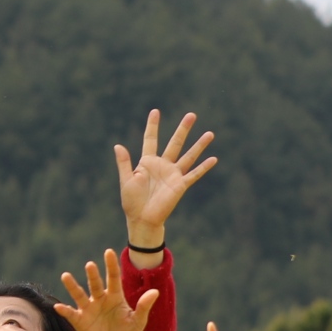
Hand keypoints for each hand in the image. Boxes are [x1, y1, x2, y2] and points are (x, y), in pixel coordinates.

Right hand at [55, 250, 160, 330]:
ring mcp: (89, 309)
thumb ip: (144, 306)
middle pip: (95, 284)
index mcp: (115, 296)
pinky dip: (64, 310)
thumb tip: (155, 292)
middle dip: (93, 275)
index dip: (111, 265)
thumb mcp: (138, 321)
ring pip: (79, 295)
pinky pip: (71, 314)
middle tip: (90, 265)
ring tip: (66, 276)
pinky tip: (58, 306)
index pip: (113, 278)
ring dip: (72, 286)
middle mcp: (100, 299)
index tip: (109, 252)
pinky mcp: (80, 320)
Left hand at [115, 109, 215, 251]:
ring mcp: (173, 174)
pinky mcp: (180, 185)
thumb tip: (118, 145)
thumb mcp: (126, 180)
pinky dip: (204, 167)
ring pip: (188, 156)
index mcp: (147, 162)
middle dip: (183, 129)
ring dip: (199, 145)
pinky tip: (214, 159)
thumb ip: (124, 163)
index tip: (155, 111)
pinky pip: (194, 174)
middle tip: (191, 114)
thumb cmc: (131, 201)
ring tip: (210, 133)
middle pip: (175, 143)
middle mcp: (163, 165)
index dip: (153, 126)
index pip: (151, 139)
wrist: (142, 219)